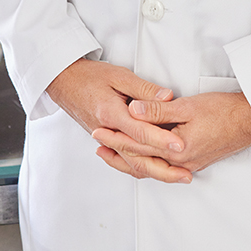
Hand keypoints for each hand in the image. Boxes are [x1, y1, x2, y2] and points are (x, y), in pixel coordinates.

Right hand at [46, 59, 192, 182]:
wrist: (64, 81)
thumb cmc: (90, 75)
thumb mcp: (119, 75)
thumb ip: (144, 89)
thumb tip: (167, 97)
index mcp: (111, 113)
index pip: (140, 131)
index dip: (161, 140)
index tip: (180, 145)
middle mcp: (107, 131)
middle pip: (137, 156)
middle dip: (163, 167)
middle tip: (185, 172)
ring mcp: (105, 138)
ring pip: (130, 162)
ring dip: (154, 171)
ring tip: (175, 175)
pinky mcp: (105, 140)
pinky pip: (123, 159)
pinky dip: (138, 167)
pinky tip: (152, 170)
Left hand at [92, 91, 250, 178]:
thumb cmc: (223, 111)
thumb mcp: (188, 106)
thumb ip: (158, 111)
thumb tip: (132, 110)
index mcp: (175, 149)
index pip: (137, 144)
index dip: (116, 137)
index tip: (97, 131)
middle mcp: (180, 162)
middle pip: (141, 159)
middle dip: (117, 151)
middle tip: (97, 144)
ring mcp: (187, 164)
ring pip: (152, 166)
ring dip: (130, 159)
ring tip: (112, 153)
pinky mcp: (194, 160)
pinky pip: (163, 166)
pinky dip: (148, 161)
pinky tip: (143, 156)